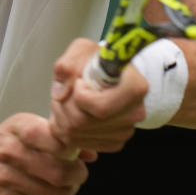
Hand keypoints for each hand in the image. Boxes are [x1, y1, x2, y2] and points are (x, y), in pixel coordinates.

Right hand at [0, 113, 94, 194]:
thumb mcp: (21, 132)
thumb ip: (56, 138)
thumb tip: (91, 153)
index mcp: (17, 128)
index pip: (55, 137)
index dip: (73, 148)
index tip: (76, 153)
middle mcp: (10, 151)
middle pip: (60, 170)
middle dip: (77, 176)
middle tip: (78, 175)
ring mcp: (6, 177)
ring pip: (55, 193)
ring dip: (69, 193)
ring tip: (67, 188)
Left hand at [49, 38, 147, 152]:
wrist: (108, 73)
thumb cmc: (97, 61)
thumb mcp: (81, 50)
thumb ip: (67, 66)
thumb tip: (60, 94)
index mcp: (134, 88)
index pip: (99, 107)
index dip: (79, 96)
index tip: (80, 82)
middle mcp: (135, 113)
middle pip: (82, 123)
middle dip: (63, 106)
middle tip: (66, 91)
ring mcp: (125, 131)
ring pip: (76, 135)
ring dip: (62, 117)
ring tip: (68, 100)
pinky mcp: (114, 142)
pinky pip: (79, 144)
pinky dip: (68, 130)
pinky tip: (73, 113)